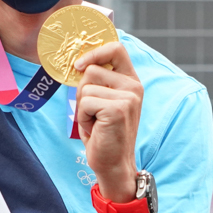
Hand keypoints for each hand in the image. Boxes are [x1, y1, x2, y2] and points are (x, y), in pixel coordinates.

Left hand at [74, 42, 143, 200]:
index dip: (94, 52)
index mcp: (131, 81)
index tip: (79, 65)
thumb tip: (78, 61)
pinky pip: (84, 103)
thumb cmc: (104, 133)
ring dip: (82, 107)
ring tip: (96, 122)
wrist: (114, 164)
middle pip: (91, 69)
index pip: (115, 48)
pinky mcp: (117, 109)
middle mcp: (133, 86)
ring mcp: (128, 97)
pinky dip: (83, 118)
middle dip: (82, 92)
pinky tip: (96, 129)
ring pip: (85, 87)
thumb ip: (99, 81)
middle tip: (94, 113)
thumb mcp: (104, 101)